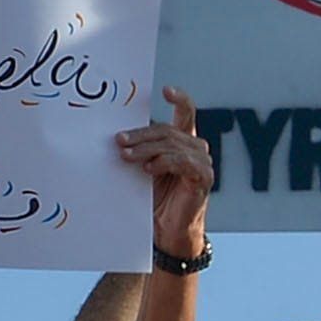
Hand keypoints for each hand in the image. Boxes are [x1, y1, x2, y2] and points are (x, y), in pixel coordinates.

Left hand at [117, 86, 212, 259]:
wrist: (167, 231)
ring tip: (126, 157)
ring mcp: (203, 162)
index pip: (186, 113)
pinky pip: (181, 161)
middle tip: (119, 141)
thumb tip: (117, 137)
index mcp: (184, 142)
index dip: (180, 99)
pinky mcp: (203, 177)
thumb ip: (141, 151)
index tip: (165, 90)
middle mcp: (197, 148)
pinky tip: (149, 169)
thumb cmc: (156, 200)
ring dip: (145, 149)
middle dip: (140, 135)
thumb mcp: (145, 169)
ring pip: (171, 145)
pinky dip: (163, 163)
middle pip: (167, 131)